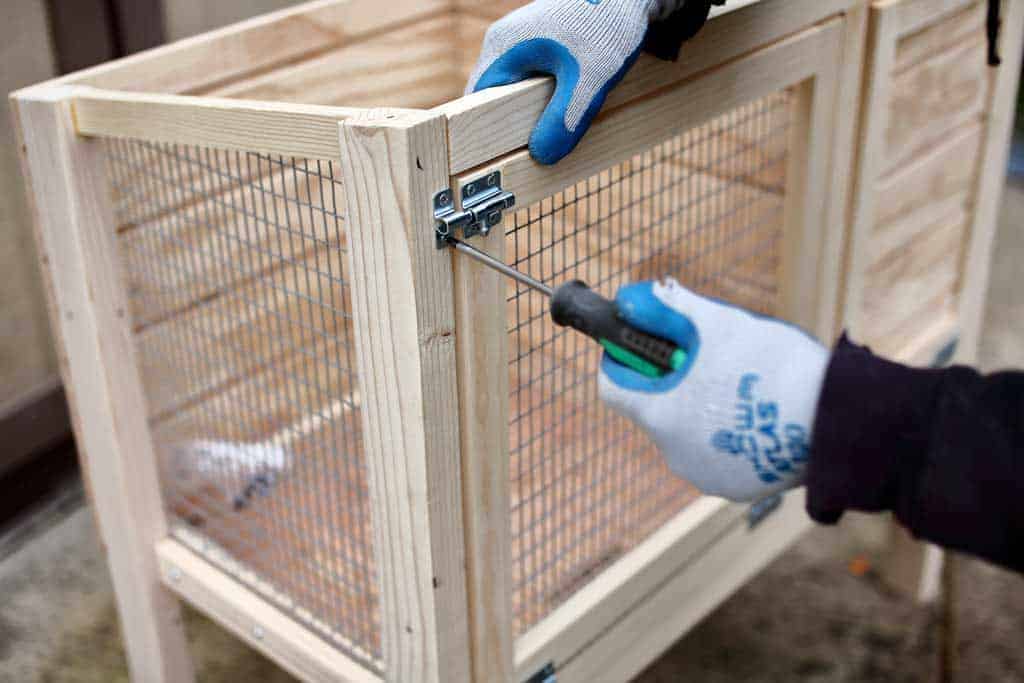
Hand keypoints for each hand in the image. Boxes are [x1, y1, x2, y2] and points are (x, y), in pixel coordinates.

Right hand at [466, 0, 682, 164]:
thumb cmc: (608, 26)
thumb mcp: (589, 80)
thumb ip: (564, 119)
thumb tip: (542, 156)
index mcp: (504, 47)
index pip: (476, 98)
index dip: (483, 130)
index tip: (498, 157)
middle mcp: (505, 42)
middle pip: (493, 96)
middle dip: (510, 124)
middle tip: (529, 151)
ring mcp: (521, 40)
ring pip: (513, 88)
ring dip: (528, 112)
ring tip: (548, 133)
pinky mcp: (541, 43)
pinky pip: (530, 79)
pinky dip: (542, 98)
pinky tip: (563, 110)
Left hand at [598, 279, 828, 501]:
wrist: (840, 419)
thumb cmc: (775, 366)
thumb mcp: (721, 324)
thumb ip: (672, 309)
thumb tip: (634, 296)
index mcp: (661, 416)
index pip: (613, 388)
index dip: (625, 360)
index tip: (646, 343)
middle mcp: (674, 453)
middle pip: (655, 408)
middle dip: (675, 380)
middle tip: (710, 357)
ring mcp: (705, 474)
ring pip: (688, 431)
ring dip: (704, 407)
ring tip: (743, 385)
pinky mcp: (737, 487)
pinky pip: (719, 454)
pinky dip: (729, 433)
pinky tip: (760, 413)